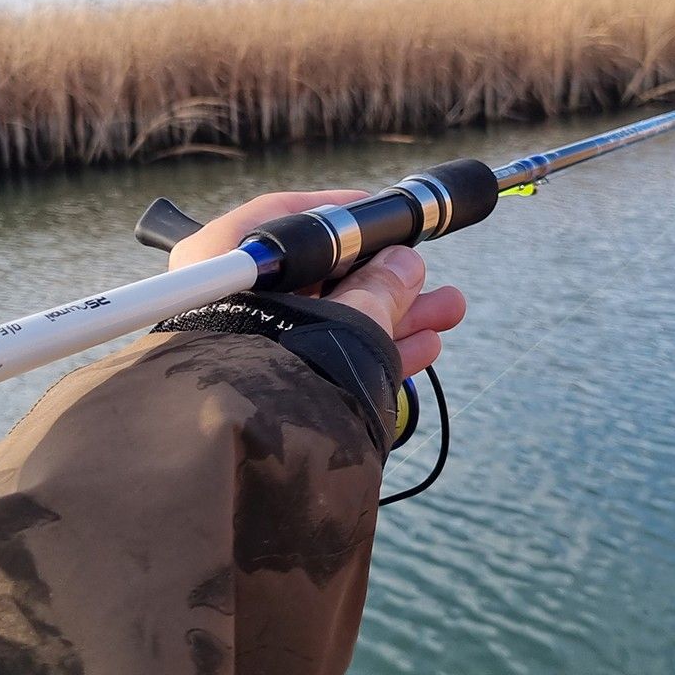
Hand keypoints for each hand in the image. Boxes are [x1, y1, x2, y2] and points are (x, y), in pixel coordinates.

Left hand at [168, 190, 465, 376]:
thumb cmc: (281, 368)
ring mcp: (247, 347)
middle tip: (428, 273)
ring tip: (449, 310)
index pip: (288, 222)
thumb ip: (379, 287)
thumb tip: (405, 264)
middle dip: (384, 278)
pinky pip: (324, 358)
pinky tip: (424, 347)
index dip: (344, 220)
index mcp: (226, 259)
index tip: (385, 219)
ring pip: (330, 321)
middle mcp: (229, 300)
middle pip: (319, 277)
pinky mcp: (268, 389)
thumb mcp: (347, 316)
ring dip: (393, 315)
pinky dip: (371, 351)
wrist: (249, 455)